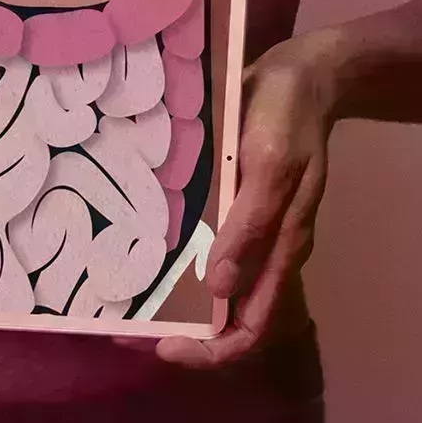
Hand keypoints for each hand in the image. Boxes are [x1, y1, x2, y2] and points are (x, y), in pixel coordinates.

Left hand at [140, 38, 336, 370]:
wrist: (304, 71)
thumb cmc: (290, 115)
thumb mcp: (273, 163)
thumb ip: (251, 224)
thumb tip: (218, 289)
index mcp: (281, 250)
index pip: (251, 329)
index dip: (210, 351)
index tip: (162, 348)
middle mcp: (263, 251)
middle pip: (222, 317)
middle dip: (176, 331)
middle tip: (119, 327)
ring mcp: (247, 230)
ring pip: (206, 286)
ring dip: (166, 299)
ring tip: (116, 297)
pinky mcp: (230, 206)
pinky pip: (199, 248)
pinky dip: (168, 260)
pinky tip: (132, 249)